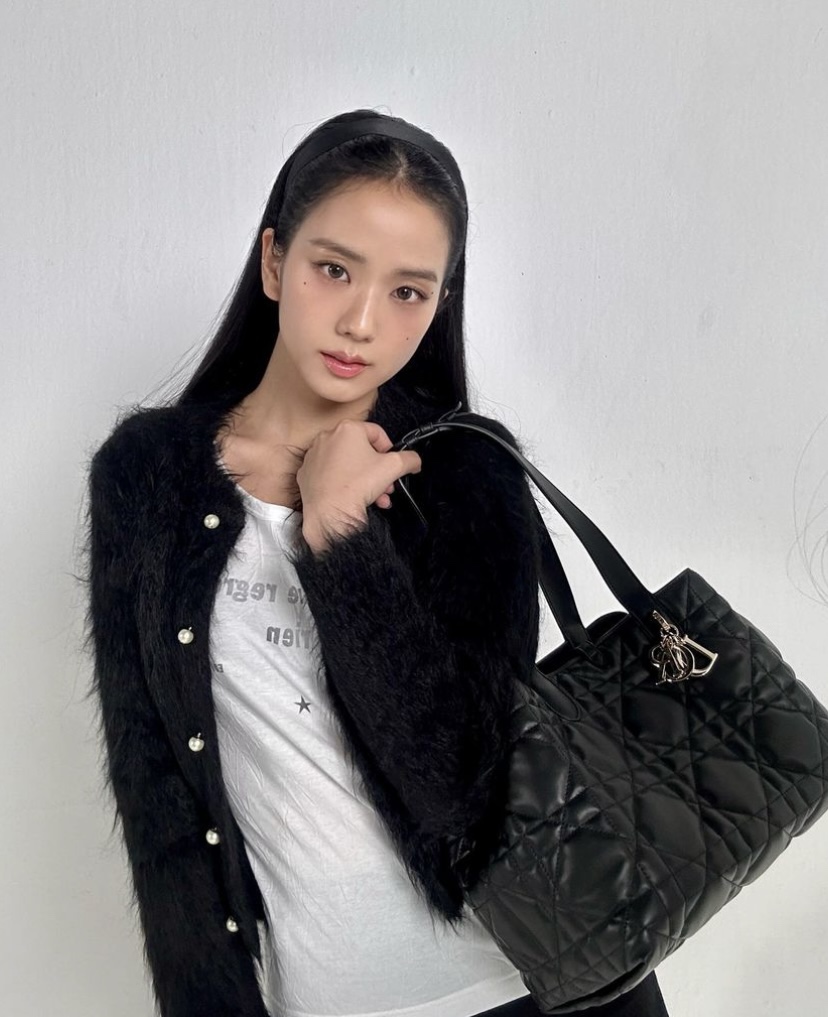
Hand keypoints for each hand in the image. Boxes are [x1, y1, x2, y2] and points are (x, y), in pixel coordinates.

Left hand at [297, 419, 421, 544]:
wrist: (329, 513)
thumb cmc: (355, 486)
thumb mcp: (394, 467)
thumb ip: (409, 459)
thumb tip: (414, 460)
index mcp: (347, 429)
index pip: (377, 432)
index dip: (389, 449)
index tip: (392, 461)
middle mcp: (327, 438)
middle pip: (361, 451)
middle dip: (377, 469)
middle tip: (386, 483)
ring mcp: (314, 456)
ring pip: (347, 464)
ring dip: (365, 479)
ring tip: (375, 495)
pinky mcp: (306, 473)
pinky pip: (331, 475)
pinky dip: (344, 484)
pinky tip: (356, 498)